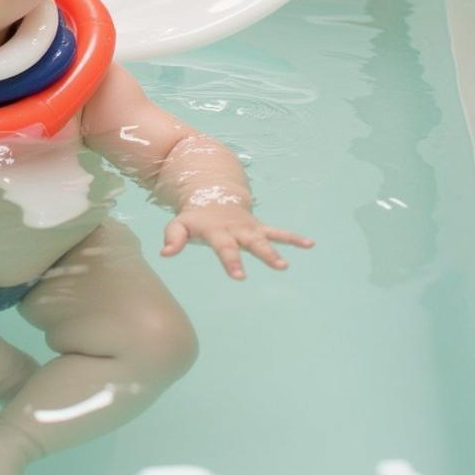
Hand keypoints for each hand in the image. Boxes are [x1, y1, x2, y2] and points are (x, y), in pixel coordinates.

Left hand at [161, 204, 313, 279]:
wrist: (212, 198)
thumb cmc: (195, 220)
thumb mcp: (179, 224)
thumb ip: (172, 237)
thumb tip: (164, 253)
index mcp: (217, 231)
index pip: (225, 247)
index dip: (231, 261)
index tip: (240, 277)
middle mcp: (236, 230)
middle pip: (252, 242)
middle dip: (264, 254)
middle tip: (279, 266)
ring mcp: (250, 229)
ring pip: (267, 238)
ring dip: (281, 248)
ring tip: (292, 262)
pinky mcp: (259, 228)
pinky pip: (278, 232)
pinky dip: (294, 238)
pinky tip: (310, 244)